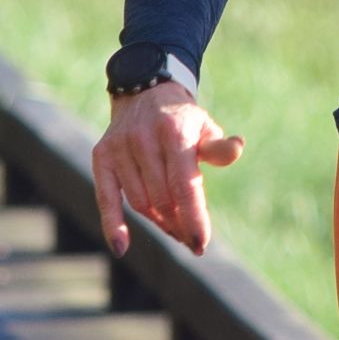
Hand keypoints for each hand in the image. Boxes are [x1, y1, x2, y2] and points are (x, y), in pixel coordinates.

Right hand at [90, 79, 244, 256]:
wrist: (145, 92)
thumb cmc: (182, 121)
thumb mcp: (205, 127)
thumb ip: (218, 147)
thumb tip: (237, 149)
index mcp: (174, 132)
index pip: (183, 184)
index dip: (193, 217)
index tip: (201, 243)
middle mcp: (143, 138)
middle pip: (162, 199)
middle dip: (179, 224)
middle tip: (192, 239)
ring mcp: (120, 147)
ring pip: (140, 202)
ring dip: (159, 223)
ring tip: (175, 231)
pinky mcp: (102, 156)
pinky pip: (106, 197)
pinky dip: (112, 224)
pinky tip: (121, 247)